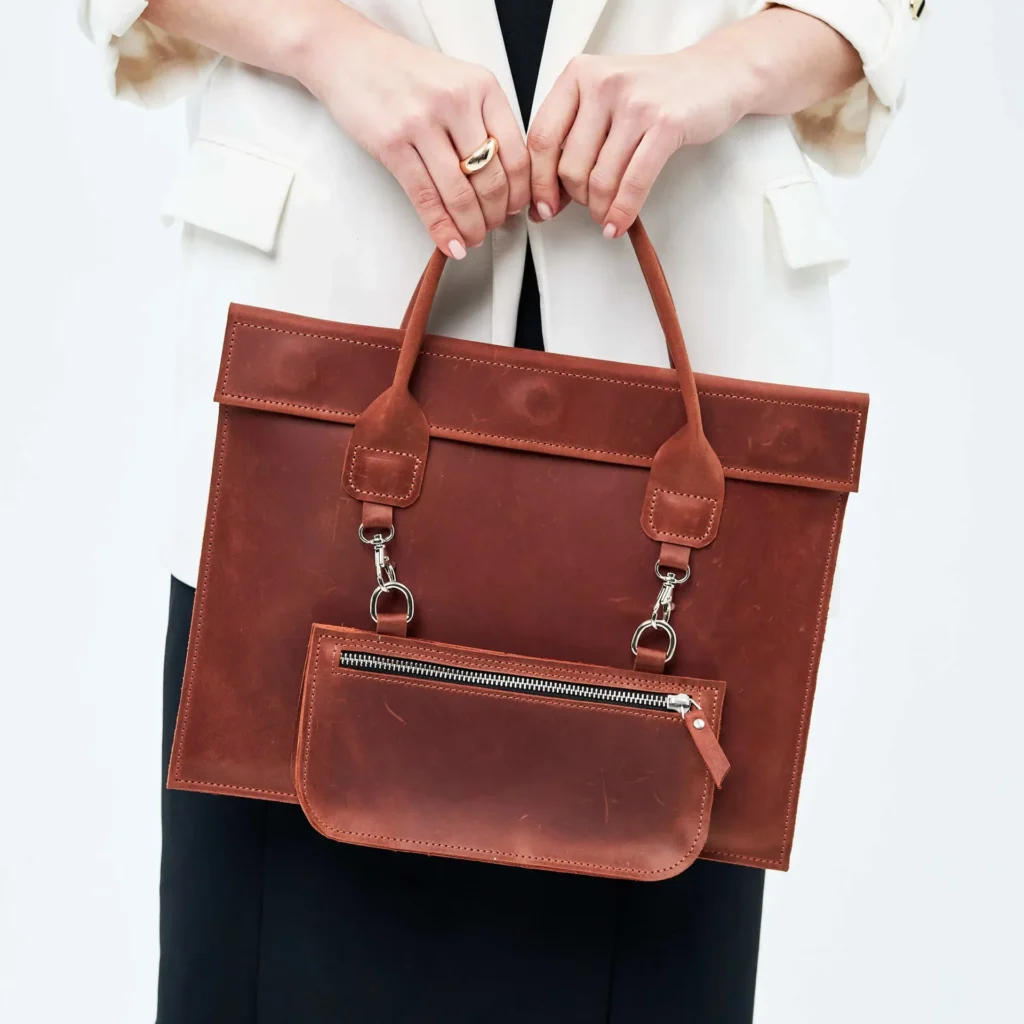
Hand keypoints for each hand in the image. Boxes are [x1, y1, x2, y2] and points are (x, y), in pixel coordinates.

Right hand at [299, 18, 528, 257]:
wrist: (349, 54)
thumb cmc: (404, 74)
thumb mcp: (457, 84)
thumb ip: (483, 124)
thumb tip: (504, 182)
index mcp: (482, 87)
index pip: (516, 155)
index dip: (520, 193)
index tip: (516, 210)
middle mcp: (457, 101)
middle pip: (491, 179)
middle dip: (495, 216)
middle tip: (491, 227)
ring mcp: (424, 122)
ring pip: (460, 193)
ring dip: (470, 227)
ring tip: (471, 238)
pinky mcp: (393, 143)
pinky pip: (426, 197)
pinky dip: (441, 228)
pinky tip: (449, 242)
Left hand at [528, 46, 758, 236]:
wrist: (712, 75)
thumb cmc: (653, 94)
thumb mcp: (603, 102)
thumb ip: (573, 140)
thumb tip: (546, 198)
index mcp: (579, 74)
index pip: (541, 138)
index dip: (539, 183)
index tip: (543, 208)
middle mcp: (603, 83)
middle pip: (570, 165)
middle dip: (577, 198)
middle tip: (589, 205)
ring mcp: (636, 103)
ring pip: (600, 180)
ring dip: (600, 209)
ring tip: (606, 214)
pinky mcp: (666, 124)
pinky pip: (634, 183)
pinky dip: (623, 212)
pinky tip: (618, 223)